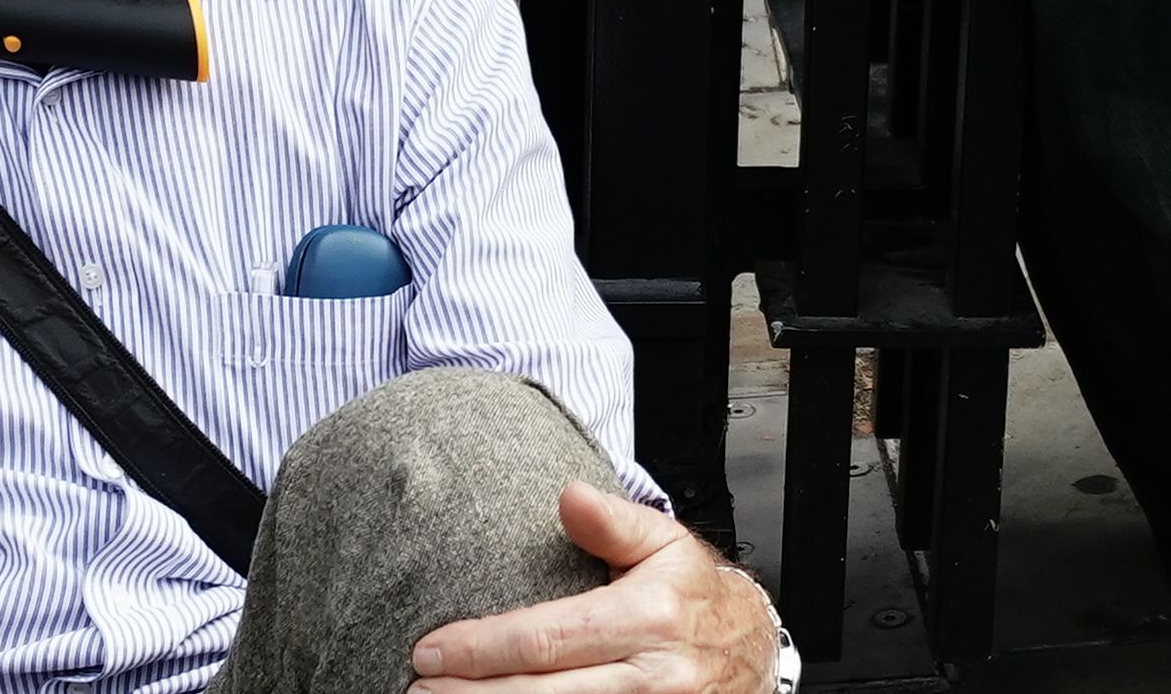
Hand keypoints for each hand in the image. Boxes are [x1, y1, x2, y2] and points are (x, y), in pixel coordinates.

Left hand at [409, 482, 775, 693]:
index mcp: (647, 618)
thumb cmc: (695, 599)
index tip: (429, 650)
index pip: (546, 639)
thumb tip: (568, 496)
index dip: (481, 649)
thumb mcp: (667, 546)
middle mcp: (651, 679)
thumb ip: (613, 523)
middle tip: (416, 689)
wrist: (754, 655)